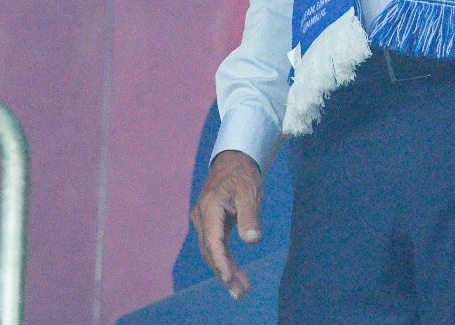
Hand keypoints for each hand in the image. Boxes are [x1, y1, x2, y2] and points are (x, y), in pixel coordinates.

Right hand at [190, 150, 263, 299]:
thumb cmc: (242, 174)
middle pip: (210, 250)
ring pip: (212, 251)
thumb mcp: (249, 191)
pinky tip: (234, 274)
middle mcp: (202, 217)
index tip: (228, 277)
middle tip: (240, 292)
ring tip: (240, 290)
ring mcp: (204, 221)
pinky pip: (215, 246)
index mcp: (210, 207)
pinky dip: (225, 261)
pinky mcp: (210, 224)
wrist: (233, 161)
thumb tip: (252, 240)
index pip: (213, 240)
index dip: (220, 261)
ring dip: (225, 271)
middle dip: (224, 273)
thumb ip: (250, 216)